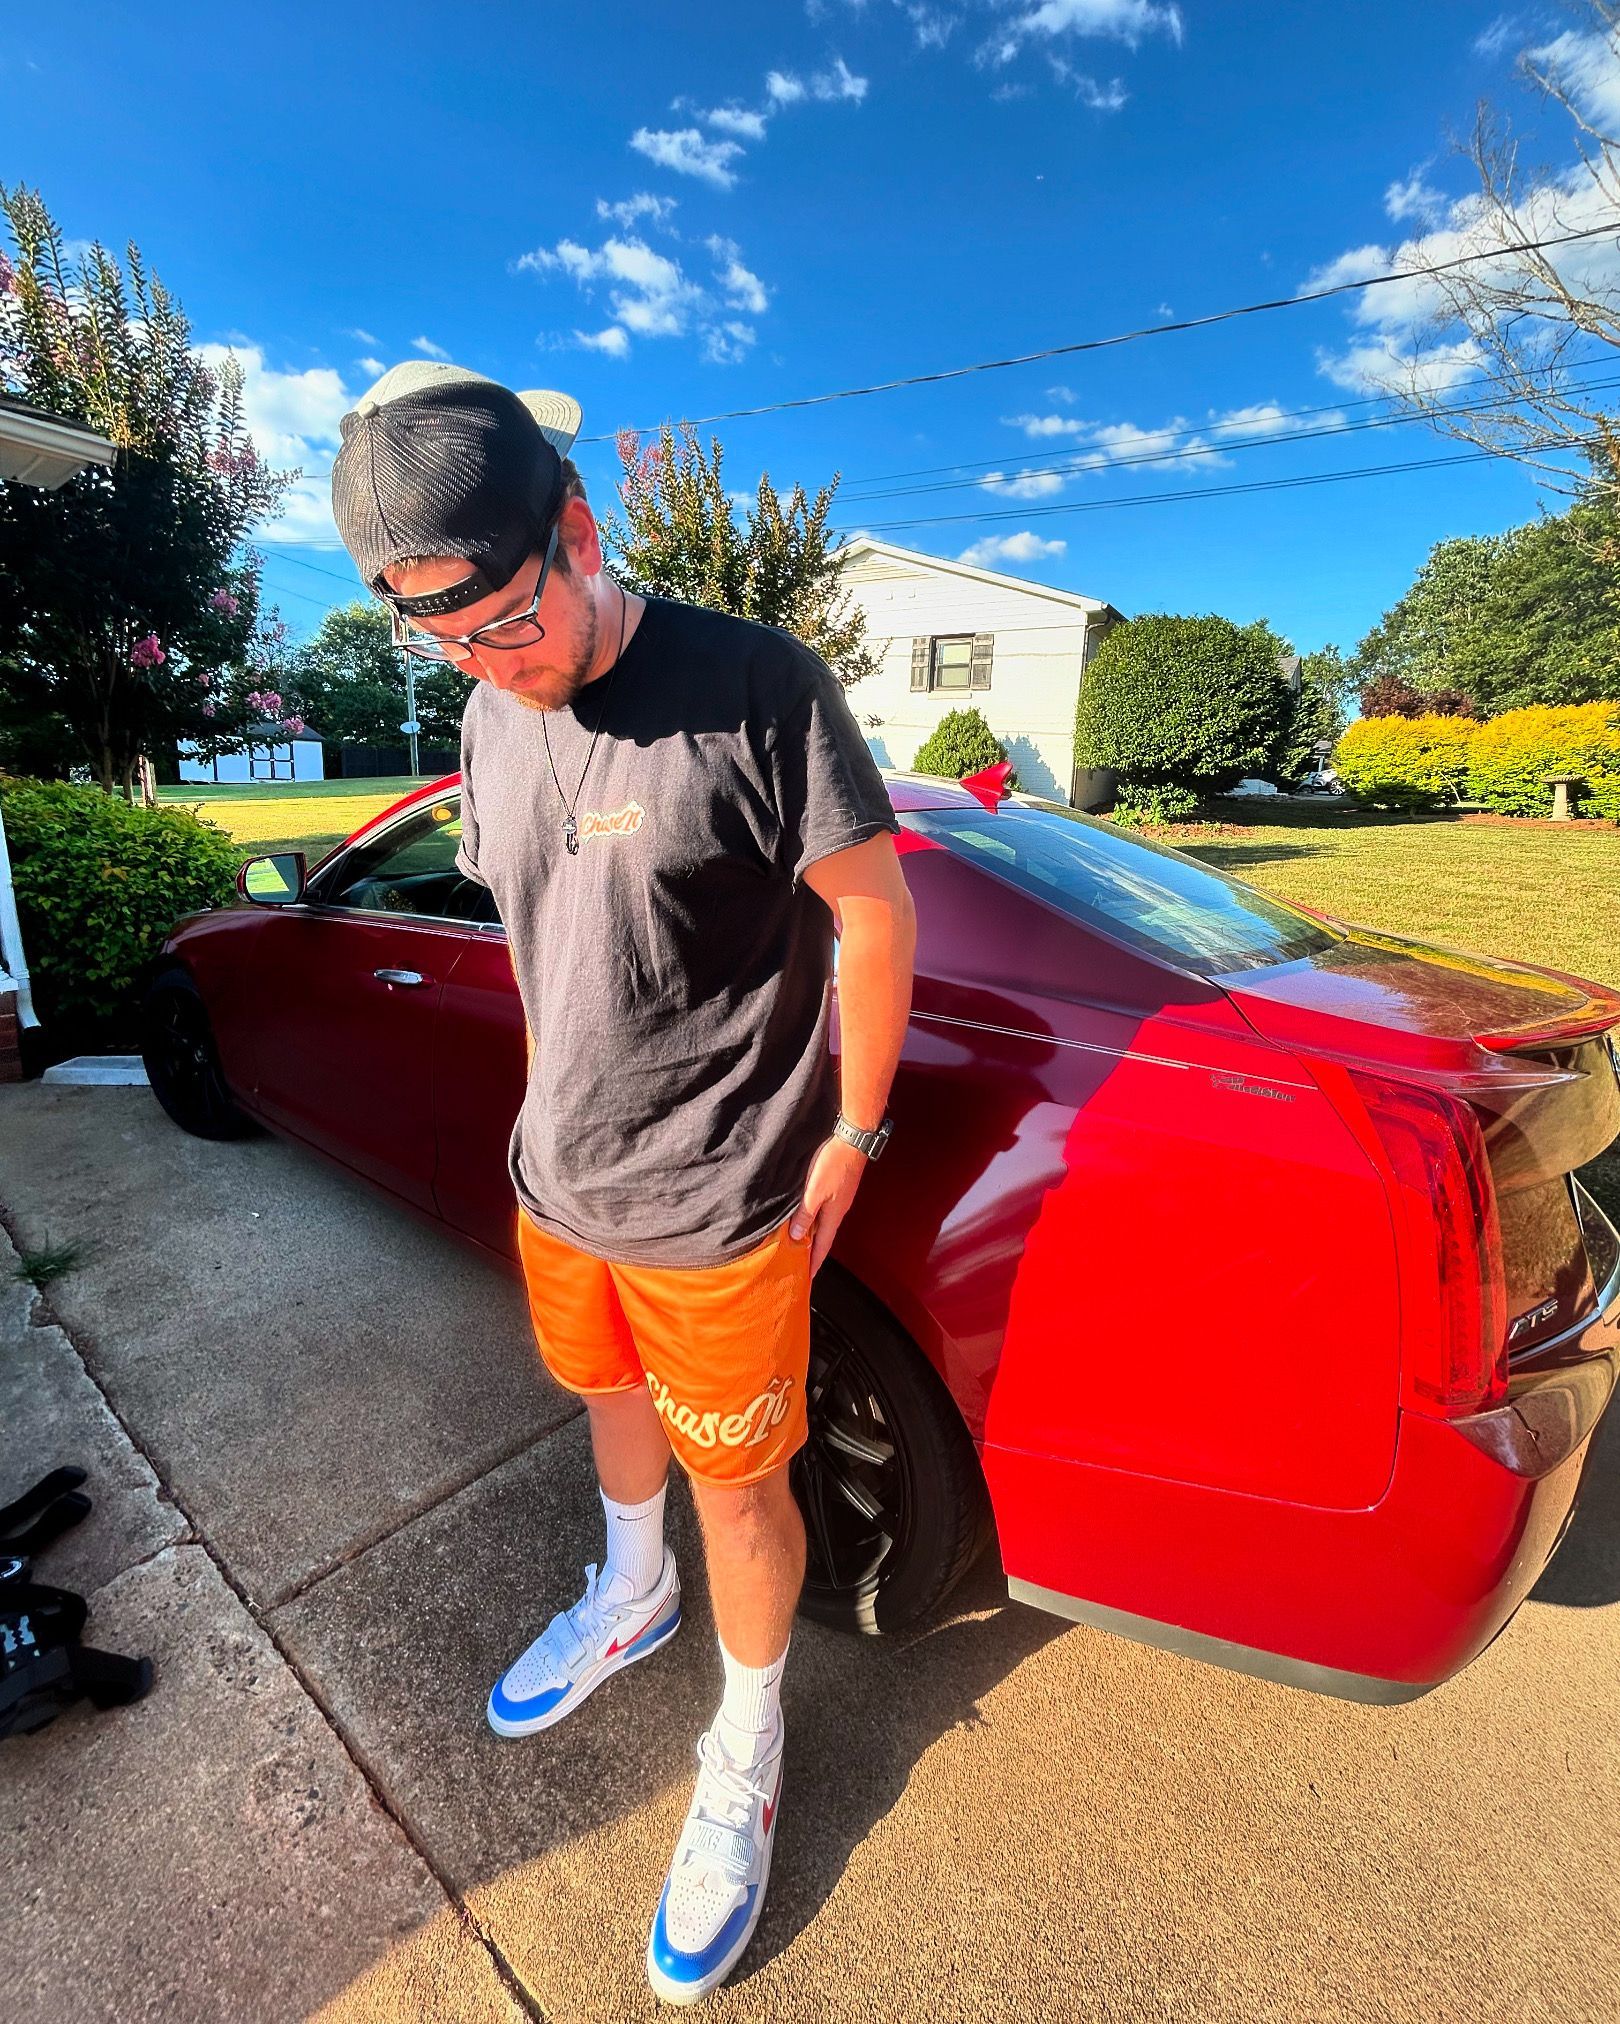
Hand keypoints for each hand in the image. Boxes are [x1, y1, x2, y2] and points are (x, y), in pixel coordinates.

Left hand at [788, 1136, 868, 1276]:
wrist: (852, 1139)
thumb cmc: (834, 1164)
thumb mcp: (813, 1192)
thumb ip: (805, 1215)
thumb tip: (796, 1237)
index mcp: (833, 1215)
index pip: (822, 1246)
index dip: (814, 1262)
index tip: (808, 1277)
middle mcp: (838, 1210)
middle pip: (824, 1236)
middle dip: (813, 1252)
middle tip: (802, 1265)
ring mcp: (840, 1199)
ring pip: (824, 1223)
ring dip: (813, 1235)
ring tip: (801, 1244)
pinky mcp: (838, 1187)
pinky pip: (825, 1210)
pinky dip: (815, 1219)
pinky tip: (807, 1217)